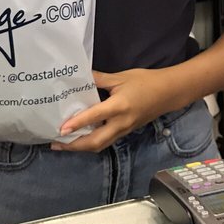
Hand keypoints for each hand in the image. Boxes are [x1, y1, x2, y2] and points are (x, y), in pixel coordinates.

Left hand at [51, 68, 173, 152]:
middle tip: (56, 144)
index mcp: (119, 107)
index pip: (94, 117)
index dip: (77, 124)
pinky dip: (92, 142)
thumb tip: (79, 76)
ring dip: (81, 147)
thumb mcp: (120, 77)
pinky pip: (106, 141)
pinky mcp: (126, 132)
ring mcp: (124, 130)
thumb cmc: (145, 82)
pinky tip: (81, 138)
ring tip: (64, 144)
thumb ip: (99, 79)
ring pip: (100, 145)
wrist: (168, 92)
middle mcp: (120, 123)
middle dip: (74, 145)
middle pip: (95, 142)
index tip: (61, 129)